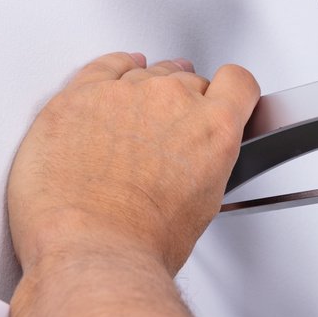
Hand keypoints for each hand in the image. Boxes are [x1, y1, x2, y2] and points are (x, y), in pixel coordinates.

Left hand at [8, 52, 260, 276]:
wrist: (92, 249)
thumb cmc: (142, 240)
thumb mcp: (202, 204)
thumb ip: (205, 163)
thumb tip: (193, 160)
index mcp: (213, 128)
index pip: (237, 83)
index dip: (231, 91)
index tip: (223, 97)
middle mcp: (171, 100)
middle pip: (186, 78)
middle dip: (179, 103)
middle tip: (164, 134)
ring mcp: (123, 93)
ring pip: (143, 72)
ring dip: (142, 91)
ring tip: (130, 124)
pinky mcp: (80, 95)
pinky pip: (102, 67)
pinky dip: (111, 70)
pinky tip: (112, 77)